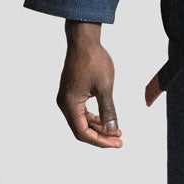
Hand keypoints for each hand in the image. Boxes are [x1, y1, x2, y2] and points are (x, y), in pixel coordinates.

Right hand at [59, 21, 123, 148]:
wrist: (84, 41)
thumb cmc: (93, 61)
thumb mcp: (105, 88)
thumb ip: (108, 111)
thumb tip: (112, 131)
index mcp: (69, 104)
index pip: (83, 132)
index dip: (100, 141)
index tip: (116, 143)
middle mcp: (64, 103)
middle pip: (81, 129)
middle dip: (100, 136)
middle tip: (118, 140)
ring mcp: (67, 97)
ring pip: (81, 121)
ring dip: (98, 127)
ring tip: (116, 131)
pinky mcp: (71, 92)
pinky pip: (81, 111)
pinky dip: (94, 117)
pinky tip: (107, 119)